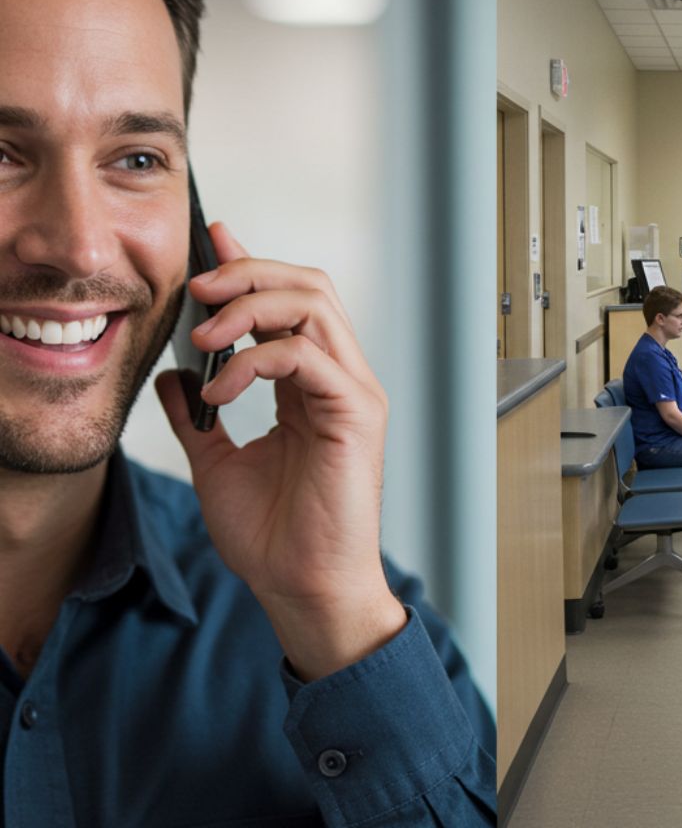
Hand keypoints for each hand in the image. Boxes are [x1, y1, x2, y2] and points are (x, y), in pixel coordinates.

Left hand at [156, 223, 405, 680]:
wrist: (303, 589)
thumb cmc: (274, 534)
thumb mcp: (218, 462)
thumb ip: (199, 413)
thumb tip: (172, 375)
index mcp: (312, 385)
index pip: (290, 303)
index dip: (251, 266)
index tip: (212, 243)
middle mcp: (340, 378)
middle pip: (309, 285)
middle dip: (249, 273)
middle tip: (199, 288)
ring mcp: (354, 391)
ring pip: (314, 304)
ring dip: (251, 304)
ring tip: (204, 334)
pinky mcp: (357, 411)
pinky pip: (305, 355)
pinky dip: (254, 360)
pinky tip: (220, 391)